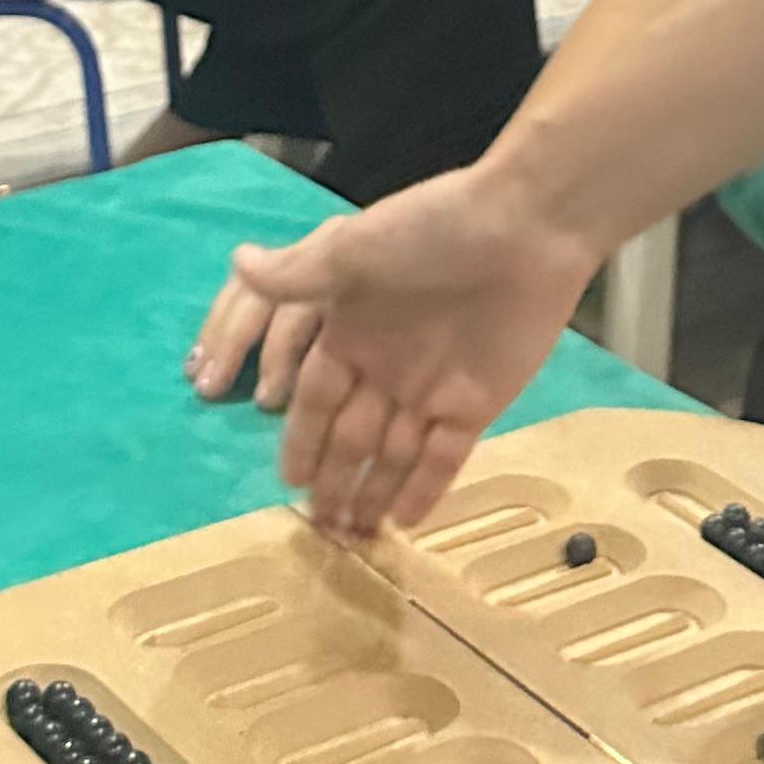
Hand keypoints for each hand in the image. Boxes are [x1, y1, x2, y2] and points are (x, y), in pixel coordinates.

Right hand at [185, 164, 596, 533]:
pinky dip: (425, 488)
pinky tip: (403, 522)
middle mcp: (387, 366)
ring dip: (372, 493)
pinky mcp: (477, 402)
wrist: (525, 225)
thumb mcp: (357, 249)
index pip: (316, 400)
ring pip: (394, 455)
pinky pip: (445, 456)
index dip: (301, 439)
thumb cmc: (432, 228)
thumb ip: (300, 273)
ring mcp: (433, 388)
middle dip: (333, 480)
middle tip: (317, 527)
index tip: (286, 481)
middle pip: (352, 437)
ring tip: (352, 539)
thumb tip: (238, 263)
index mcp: (351, 330)